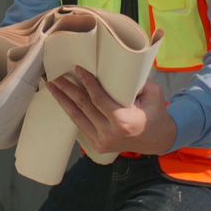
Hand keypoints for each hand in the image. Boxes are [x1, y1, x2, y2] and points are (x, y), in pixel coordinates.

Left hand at [46, 70, 176, 155]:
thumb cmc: (156, 113)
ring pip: (77, 117)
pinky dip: (70, 112)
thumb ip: (137, 80)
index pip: (97, 99)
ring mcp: (102, 142)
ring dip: (63, 100)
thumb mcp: (153, 93)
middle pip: (82, 107)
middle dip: (67, 89)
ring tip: (52, 86)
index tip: (77, 69)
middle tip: (54, 76)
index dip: (86, 83)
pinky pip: (80, 126)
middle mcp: (109, 133)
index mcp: (122, 121)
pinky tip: (62, 101)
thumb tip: (118, 65)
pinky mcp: (98, 146)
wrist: (158, 139)